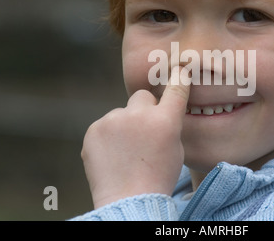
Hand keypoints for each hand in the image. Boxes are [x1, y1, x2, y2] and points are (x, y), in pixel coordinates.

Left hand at [81, 66, 190, 208]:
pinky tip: (113, 155)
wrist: (129, 201)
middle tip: (144, 132)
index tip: (180, 71)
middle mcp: (138, 115)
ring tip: (126, 152)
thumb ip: (169, 124)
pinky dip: (108, 136)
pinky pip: (105, 125)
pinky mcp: (93, 130)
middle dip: (145, 109)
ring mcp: (112, 121)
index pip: (176, 88)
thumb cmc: (158, 178)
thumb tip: (160, 109)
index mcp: (165, 120)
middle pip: (142, 96)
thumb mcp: (177, 149)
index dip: (179, 79)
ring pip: (122, 113)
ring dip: (124, 125)